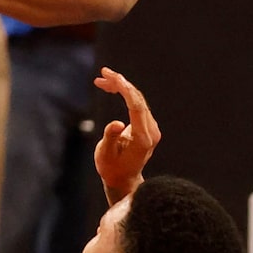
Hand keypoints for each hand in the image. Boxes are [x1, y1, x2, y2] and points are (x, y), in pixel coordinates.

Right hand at [92, 67, 160, 204]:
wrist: (123, 179)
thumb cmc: (111, 169)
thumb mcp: (105, 155)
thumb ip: (110, 139)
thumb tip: (116, 124)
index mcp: (142, 139)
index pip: (137, 108)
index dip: (125, 90)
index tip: (113, 78)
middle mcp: (151, 132)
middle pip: (138, 100)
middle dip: (121, 83)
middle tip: (103, 73)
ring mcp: (151, 128)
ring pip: (137, 100)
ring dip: (120, 87)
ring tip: (101, 80)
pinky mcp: (147, 125)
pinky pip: (136, 104)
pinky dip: (123, 94)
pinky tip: (110, 87)